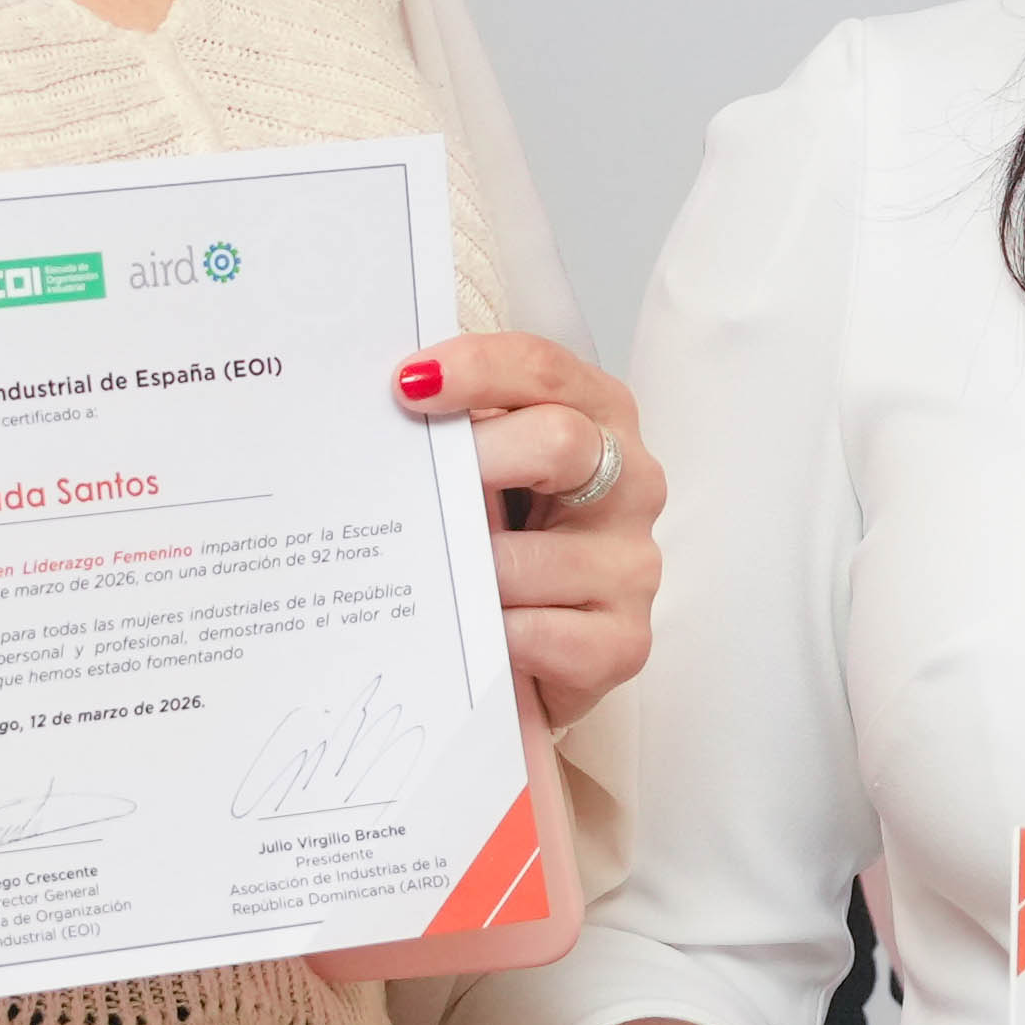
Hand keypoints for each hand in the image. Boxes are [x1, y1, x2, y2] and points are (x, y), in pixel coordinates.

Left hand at [401, 330, 663, 737]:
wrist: (535, 655)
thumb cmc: (505, 543)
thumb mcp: (487, 471)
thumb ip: (459, 432)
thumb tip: (392, 408)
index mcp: (599, 419)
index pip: (543, 371)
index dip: (476, 369)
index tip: (409, 384)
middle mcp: (630, 483)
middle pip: (558, 441)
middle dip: (474, 458)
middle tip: (418, 484)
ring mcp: (632, 564)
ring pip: (526, 557)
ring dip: (465, 572)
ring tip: (436, 582)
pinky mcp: (623, 642)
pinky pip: (533, 633)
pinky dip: (487, 634)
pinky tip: (472, 634)